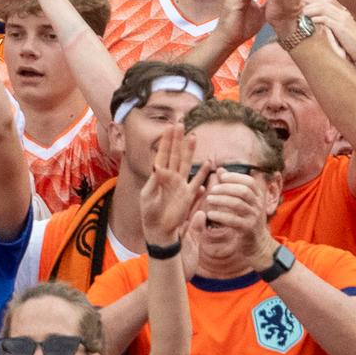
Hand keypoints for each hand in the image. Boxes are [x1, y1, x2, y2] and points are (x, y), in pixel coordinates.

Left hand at [136, 119, 200, 250]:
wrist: (158, 231)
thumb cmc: (149, 213)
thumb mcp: (148, 196)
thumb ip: (154, 181)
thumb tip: (158, 166)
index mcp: (159, 176)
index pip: (163, 154)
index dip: (166, 141)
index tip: (169, 126)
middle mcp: (171, 177)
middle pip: (175, 154)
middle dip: (177, 139)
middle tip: (180, 123)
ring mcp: (181, 185)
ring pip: (186, 163)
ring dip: (189, 151)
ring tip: (193, 137)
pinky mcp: (188, 195)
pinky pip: (197, 181)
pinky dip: (203, 173)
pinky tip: (208, 164)